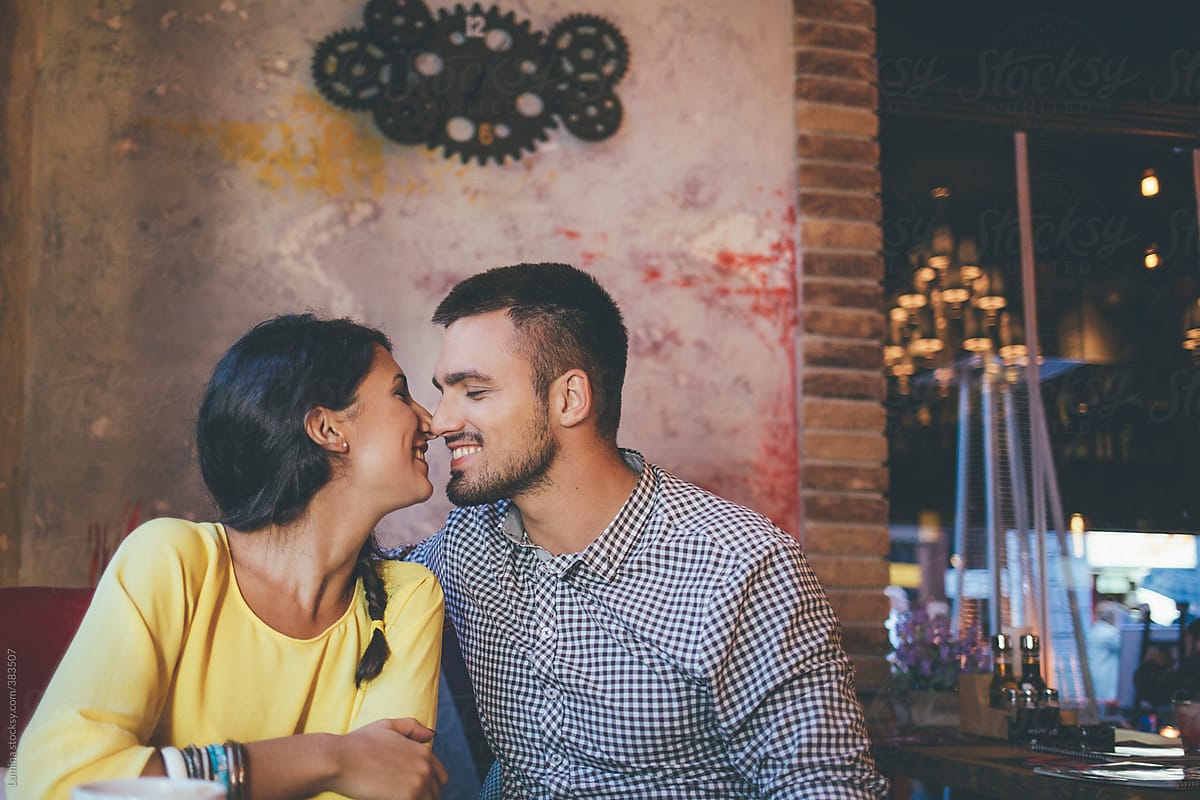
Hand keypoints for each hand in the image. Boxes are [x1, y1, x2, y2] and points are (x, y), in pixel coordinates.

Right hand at [331, 718, 447, 799]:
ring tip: (395, 796)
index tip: (410, 788)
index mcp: (423, 752)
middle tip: (399, 792)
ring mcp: (417, 784)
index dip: (427, 784)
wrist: (339, 760)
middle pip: (435, 792)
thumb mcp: (388, 726)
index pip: (440, 777)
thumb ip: (412, 727)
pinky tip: (389, 799)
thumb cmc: (359, 744)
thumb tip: (431, 734)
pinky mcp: (407, 798)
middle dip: (422, 794)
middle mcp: (425, 768)